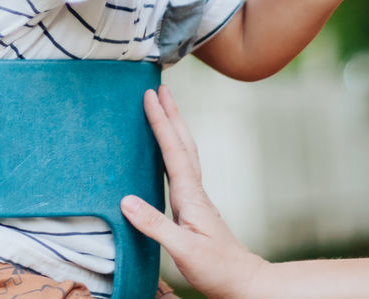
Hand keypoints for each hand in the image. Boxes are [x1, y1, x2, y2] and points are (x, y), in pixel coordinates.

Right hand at [120, 87, 268, 298]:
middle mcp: (194, 192)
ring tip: (165, 110)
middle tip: (161, 88)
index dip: (161, 122)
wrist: (242, 282)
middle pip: (182, 143)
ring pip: (185, 153)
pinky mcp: (195, 209)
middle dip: (171, 114)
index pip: (172, 151)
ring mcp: (196, 200)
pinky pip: (182, 168)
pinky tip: (168, 155)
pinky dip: (174, 150)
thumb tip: (126, 200)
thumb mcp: (182, 249)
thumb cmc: (217, 268)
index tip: (150, 97)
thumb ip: (155, 225)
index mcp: (190, 196)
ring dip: (175, 128)